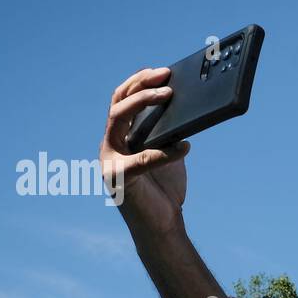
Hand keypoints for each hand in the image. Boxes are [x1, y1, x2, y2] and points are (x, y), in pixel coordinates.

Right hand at [99, 67, 189, 231]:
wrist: (161, 227)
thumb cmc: (164, 189)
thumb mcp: (168, 152)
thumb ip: (170, 131)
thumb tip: (187, 106)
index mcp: (119, 138)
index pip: (122, 100)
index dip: (139, 81)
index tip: (162, 70)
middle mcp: (110, 145)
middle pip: (118, 103)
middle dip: (140, 85)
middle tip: (166, 77)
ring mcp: (110, 161)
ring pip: (118, 118)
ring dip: (143, 103)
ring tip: (169, 96)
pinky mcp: (120, 180)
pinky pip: (142, 158)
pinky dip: (165, 152)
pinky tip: (185, 147)